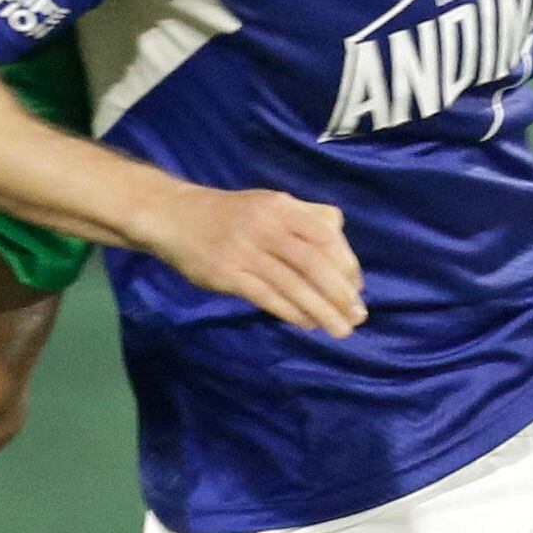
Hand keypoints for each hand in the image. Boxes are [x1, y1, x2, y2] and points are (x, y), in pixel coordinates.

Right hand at [149, 185, 362, 334]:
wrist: (174, 216)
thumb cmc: (230, 214)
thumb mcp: (269, 202)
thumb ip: (305, 218)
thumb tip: (340, 240)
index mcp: (282, 207)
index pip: (326, 236)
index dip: (347, 264)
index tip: (358, 288)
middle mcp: (266, 226)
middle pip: (314, 263)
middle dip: (340, 293)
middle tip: (358, 316)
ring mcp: (245, 251)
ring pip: (293, 284)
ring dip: (321, 310)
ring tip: (340, 329)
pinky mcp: (227, 274)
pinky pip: (267, 297)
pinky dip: (292, 312)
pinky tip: (308, 323)